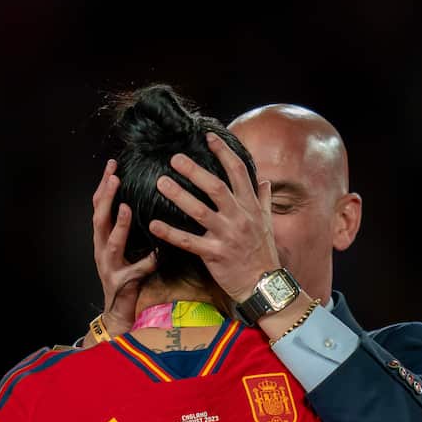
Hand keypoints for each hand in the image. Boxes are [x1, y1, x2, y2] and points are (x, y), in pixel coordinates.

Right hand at [91, 159, 157, 338]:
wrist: (118, 310)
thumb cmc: (125, 275)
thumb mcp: (126, 247)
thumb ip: (129, 227)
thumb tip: (141, 201)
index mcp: (102, 238)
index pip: (99, 206)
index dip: (103, 185)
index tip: (112, 164)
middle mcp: (101, 249)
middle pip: (98, 218)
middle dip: (105, 197)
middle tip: (114, 176)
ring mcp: (109, 266)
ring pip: (110, 243)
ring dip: (117, 225)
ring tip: (124, 208)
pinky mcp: (121, 282)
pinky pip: (134, 272)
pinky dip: (145, 264)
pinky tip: (155, 256)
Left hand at [148, 132, 280, 302]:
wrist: (264, 285)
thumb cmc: (263, 253)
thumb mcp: (267, 223)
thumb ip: (263, 199)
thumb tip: (264, 180)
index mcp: (250, 206)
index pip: (238, 172)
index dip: (223, 152)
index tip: (208, 137)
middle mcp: (239, 217)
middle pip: (215, 187)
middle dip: (194, 170)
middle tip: (174, 158)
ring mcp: (227, 235)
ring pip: (200, 210)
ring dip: (179, 195)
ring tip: (160, 182)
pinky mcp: (215, 254)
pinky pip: (189, 241)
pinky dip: (171, 233)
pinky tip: (154, 224)